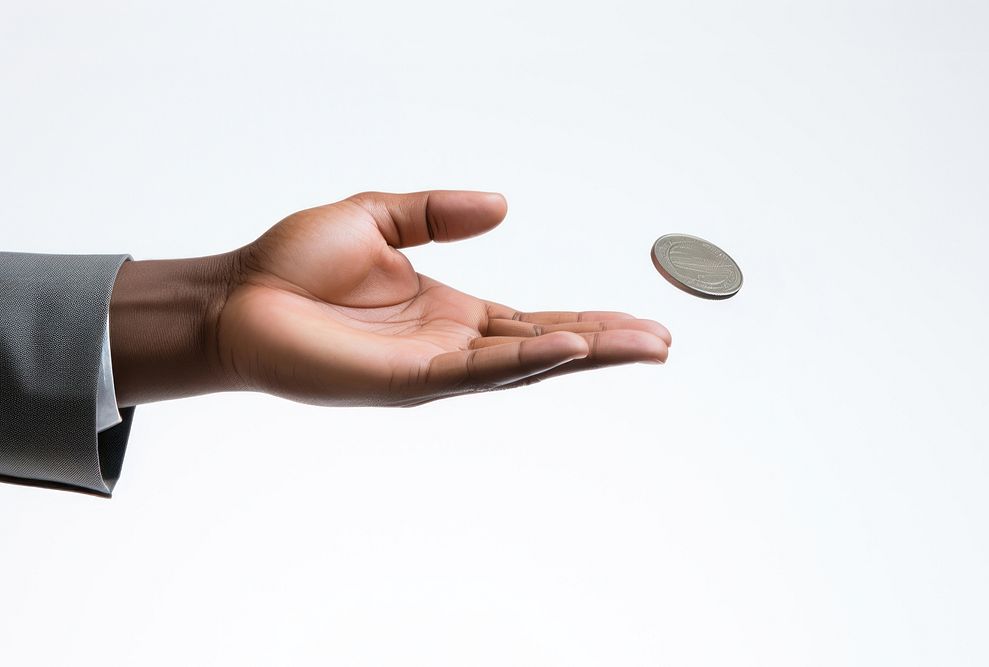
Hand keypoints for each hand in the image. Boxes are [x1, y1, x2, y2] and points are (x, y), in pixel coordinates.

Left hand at [109, 191, 669, 406]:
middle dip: (603, 347)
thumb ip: (438, 211)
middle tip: (662, 343)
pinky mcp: (402, 381)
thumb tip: (504, 204)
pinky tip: (568, 349)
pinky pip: (475, 372)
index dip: (585, 321)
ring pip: (522, 367)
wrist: (234, 297)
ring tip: (642, 347)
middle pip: (542, 350)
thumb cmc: (293, 265)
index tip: (635, 321)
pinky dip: (523, 361)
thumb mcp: (377, 218)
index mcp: (449, 314)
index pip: (532, 321)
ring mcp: (430, 369)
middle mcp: (449, 347)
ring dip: (584, 357)